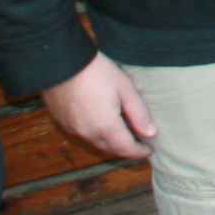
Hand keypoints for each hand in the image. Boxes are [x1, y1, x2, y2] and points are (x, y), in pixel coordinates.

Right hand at [42, 55, 158, 161]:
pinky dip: (94, 132)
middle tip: (138, 141)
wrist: (63, 62)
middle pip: (110, 148)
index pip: (126, 149)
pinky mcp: (62, 121)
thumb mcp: (125, 88)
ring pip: (95, 142)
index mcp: (106, 126)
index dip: (139, 152)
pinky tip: (99, 121)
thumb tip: (151, 133)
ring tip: (121, 132)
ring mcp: (73, 128)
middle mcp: (88, 133)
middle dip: (125, 148)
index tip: (149, 150)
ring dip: (109, 141)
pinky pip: (82, 133)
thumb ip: (139, 113)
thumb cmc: (98, 72)